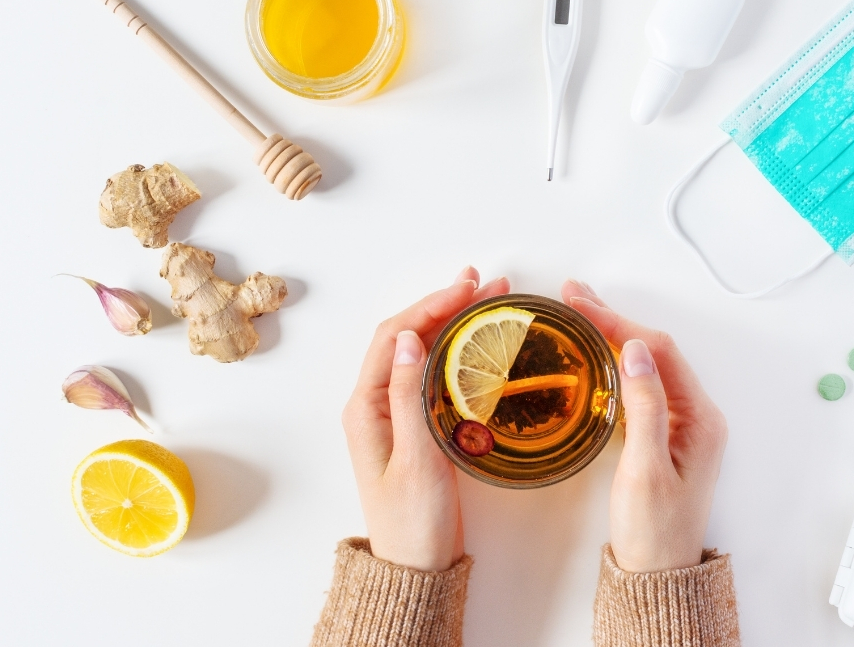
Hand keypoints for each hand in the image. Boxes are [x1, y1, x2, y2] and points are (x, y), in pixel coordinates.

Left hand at [342, 267, 509, 570]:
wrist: (416, 567)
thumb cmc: (413, 521)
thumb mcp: (416, 458)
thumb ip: (410, 397)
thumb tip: (414, 339)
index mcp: (366, 406)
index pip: (396, 337)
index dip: (431, 305)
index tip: (467, 288)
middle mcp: (375, 404)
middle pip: (409, 337)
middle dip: (446, 305)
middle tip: (487, 285)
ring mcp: (395, 414)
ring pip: (423, 353)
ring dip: (453, 323)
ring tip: (488, 302)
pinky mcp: (416, 427)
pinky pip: (434, 376)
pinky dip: (457, 352)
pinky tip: (479, 344)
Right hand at [562, 281, 728, 572]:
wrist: (658, 574)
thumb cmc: (653, 530)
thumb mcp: (644, 469)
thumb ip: (644, 407)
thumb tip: (636, 350)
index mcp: (700, 418)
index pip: (658, 351)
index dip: (618, 322)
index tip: (581, 304)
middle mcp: (696, 415)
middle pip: (655, 351)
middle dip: (614, 319)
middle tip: (573, 294)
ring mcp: (682, 424)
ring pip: (647, 365)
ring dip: (614, 335)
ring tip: (579, 311)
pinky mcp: (665, 435)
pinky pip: (642, 386)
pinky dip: (614, 363)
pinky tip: (594, 354)